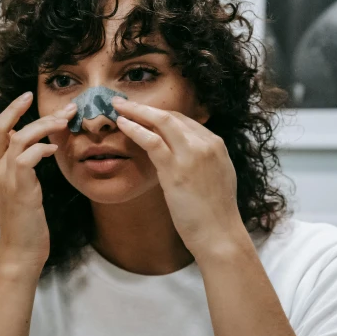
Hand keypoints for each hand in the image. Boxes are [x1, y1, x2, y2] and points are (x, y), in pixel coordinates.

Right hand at [0, 92, 73, 267]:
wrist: (21, 250)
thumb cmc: (26, 222)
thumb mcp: (23, 189)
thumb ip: (26, 167)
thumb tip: (43, 146)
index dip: (11, 110)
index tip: (27, 97)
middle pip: (1, 128)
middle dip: (21, 109)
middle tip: (46, 100)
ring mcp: (6, 179)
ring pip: (20, 138)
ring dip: (45, 126)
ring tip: (65, 122)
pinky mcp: (20, 189)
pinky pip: (28, 158)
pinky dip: (43, 149)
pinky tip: (56, 149)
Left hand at [113, 98, 245, 255]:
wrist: (219, 234)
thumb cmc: (213, 213)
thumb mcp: (214, 178)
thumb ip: (201, 162)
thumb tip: (183, 157)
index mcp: (216, 145)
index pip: (183, 120)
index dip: (158, 114)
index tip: (140, 112)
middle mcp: (206, 144)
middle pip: (171, 115)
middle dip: (144, 107)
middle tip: (122, 101)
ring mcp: (193, 155)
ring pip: (161, 121)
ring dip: (136, 111)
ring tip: (116, 106)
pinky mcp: (177, 170)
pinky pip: (152, 141)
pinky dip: (135, 129)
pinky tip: (121, 125)